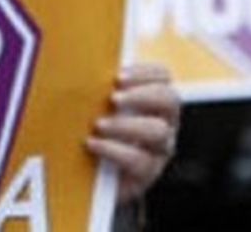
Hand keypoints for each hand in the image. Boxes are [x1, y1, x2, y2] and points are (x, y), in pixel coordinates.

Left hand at [86, 63, 179, 202]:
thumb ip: (99, 88)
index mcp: (155, 100)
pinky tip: (93, 144)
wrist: (94, 181)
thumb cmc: (97, 134)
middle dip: (141, 95)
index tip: (118, 76)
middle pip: (170, 99)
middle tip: (113, 98)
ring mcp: (159, 149)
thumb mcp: (100, 107)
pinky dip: (114, 150)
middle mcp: (165, 122)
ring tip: (99, 124)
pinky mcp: (148, 174)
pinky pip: (139, 160)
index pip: (163, 76)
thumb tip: (80, 69)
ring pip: (158, 131)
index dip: (145, 72)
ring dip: (127, 124)